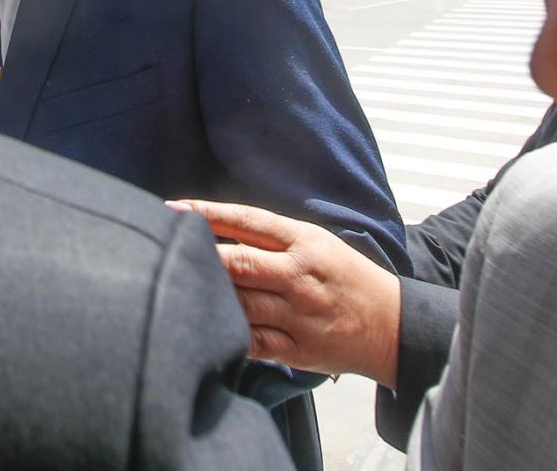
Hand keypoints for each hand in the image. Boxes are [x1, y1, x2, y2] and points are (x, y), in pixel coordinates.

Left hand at [172, 199, 402, 385]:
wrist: (391, 326)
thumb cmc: (345, 277)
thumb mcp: (317, 243)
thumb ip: (271, 237)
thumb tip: (215, 228)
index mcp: (304, 241)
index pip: (248, 220)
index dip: (207, 212)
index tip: (173, 208)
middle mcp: (299, 275)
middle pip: (237, 263)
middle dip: (198, 256)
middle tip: (165, 249)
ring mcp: (297, 314)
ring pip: (238, 302)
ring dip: (206, 295)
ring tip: (175, 286)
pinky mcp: (296, 350)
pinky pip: (249, 341)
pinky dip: (225, 333)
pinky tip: (203, 324)